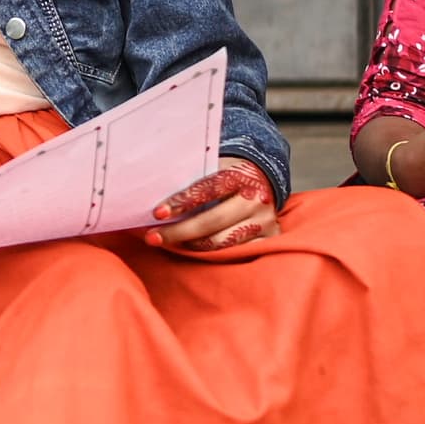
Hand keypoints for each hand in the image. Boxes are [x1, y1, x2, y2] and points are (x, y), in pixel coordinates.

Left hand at [148, 158, 279, 251]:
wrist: (264, 179)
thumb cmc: (227, 175)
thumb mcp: (215, 167)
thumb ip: (195, 178)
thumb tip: (157, 197)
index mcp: (240, 174)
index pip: (208, 189)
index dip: (182, 201)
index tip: (157, 213)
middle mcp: (256, 198)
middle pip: (214, 221)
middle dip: (180, 231)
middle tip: (153, 237)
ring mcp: (265, 220)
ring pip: (223, 242)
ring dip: (192, 246)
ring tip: (169, 245)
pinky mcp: (271, 238)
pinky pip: (238, 254)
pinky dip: (214, 256)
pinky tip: (195, 255)